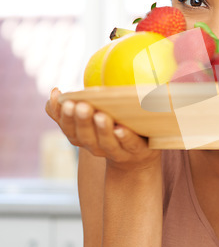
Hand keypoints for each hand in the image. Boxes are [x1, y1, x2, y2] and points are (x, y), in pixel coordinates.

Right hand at [45, 88, 159, 169]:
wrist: (136, 154)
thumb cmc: (109, 127)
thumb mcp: (90, 117)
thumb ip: (71, 107)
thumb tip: (54, 92)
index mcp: (82, 137)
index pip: (69, 129)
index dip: (65, 117)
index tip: (66, 102)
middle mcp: (96, 147)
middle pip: (86, 137)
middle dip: (82, 121)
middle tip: (82, 106)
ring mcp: (117, 151)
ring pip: (107, 142)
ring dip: (102, 129)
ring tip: (100, 115)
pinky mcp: (136, 150)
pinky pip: (130, 144)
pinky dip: (124, 137)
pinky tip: (121, 129)